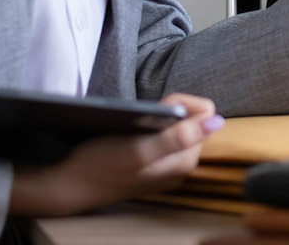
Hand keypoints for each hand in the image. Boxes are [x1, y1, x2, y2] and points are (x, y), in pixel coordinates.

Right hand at [8, 94, 221, 217]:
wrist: (71, 184)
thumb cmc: (100, 165)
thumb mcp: (138, 150)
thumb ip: (178, 138)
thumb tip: (217, 121)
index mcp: (186, 160)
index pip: (205, 114)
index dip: (181, 104)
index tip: (156, 107)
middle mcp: (184, 164)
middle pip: (194, 120)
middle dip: (171, 112)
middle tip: (142, 120)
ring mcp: (170, 165)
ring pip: (178, 127)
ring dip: (161, 120)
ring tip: (136, 128)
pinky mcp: (156, 163)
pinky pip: (165, 136)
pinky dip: (153, 129)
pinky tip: (134, 135)